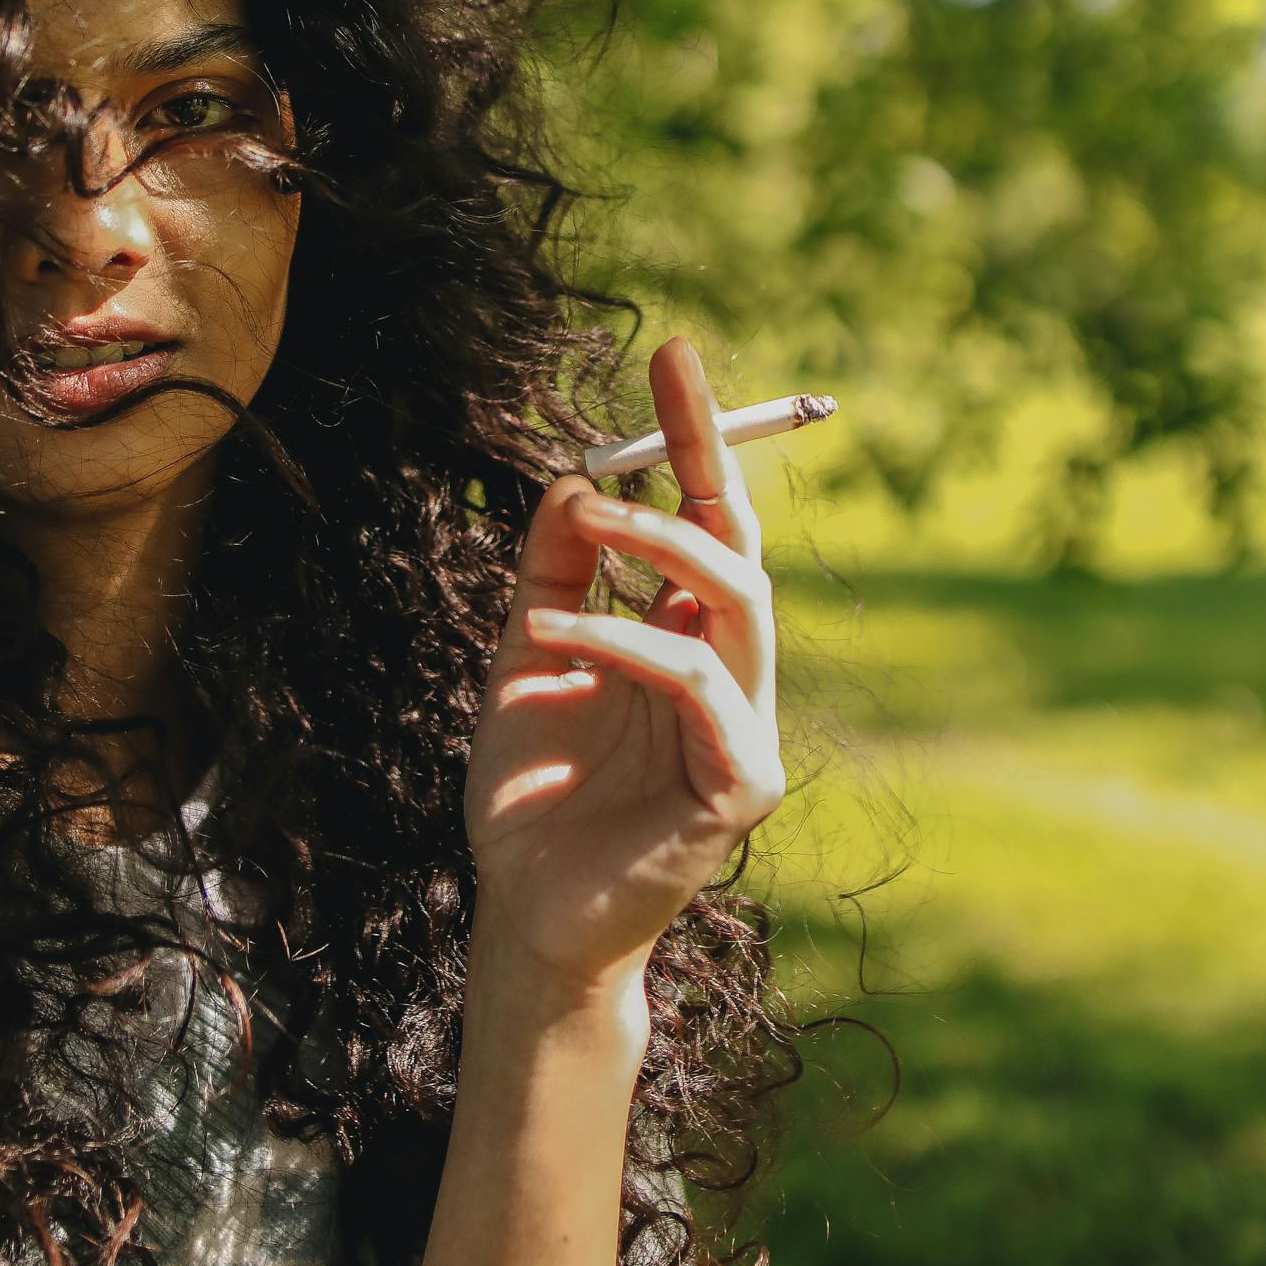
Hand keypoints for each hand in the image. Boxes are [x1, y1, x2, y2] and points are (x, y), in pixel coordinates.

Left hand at [461, 336, 785, 1000]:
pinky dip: (626, 641)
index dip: (697, 438)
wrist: (523, 912)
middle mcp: (727, 675)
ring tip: (583, 521)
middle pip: (742, 544)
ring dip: (659, 548)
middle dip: (703, 459)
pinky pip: (698, 683)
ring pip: (737, 603)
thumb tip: (574, 479)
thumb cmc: (533, 792)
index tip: (677, 353)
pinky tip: (551, 633)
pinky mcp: (738, 786)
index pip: (708, 521)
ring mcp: (742, 730)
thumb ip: (552, 572)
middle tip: (643, 411)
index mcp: (684, 638)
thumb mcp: (526, 655)